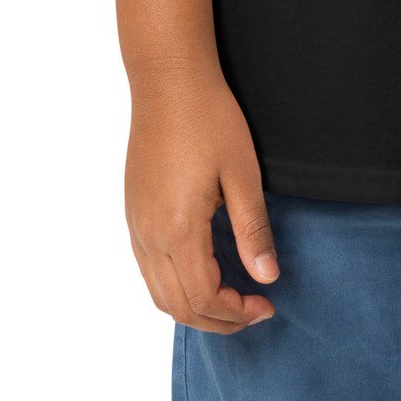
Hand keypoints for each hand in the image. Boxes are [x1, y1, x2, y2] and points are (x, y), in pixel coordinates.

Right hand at [125, 63, 279, 333]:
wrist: (168, 81)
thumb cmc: (209, 118)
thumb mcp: (243, 173)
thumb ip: (252, 230)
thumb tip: (268, 278)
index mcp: (178, 228)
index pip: (205, 297)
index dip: (238, 312)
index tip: (267, 305)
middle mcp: (149, 235)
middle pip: (178, 306)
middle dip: (218, 320)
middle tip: (254, 311)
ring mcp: (136, 225)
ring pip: (159, 293)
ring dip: (194, 308)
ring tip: (231, 300)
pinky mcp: (133, 212)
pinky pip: (149, 270)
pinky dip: (175, 287)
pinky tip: (203, 273)